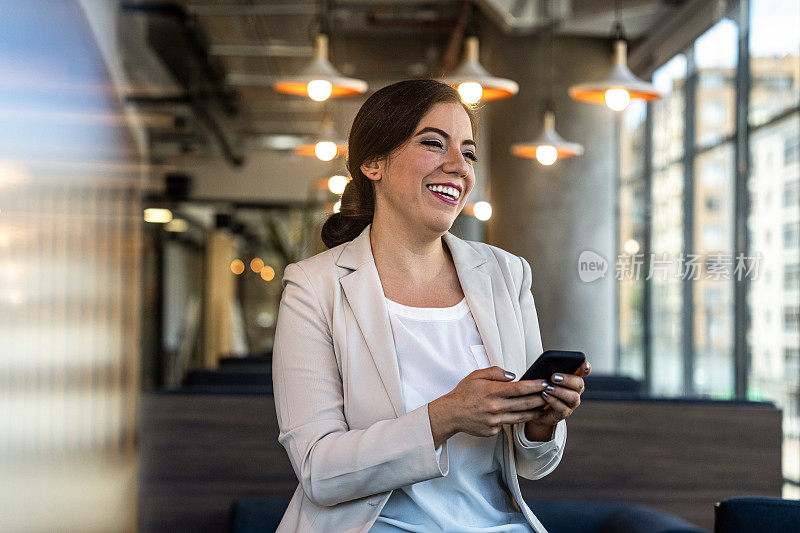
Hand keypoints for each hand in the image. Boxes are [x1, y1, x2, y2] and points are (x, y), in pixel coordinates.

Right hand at [428, 366, 550, 446]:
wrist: (450, 414)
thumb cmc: (464, 393)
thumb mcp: (476, 376)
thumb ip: (495, 373)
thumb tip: (513, 376)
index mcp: (492, 391)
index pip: (519, 388)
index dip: (535, 386)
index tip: (545, 383)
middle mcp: (495, 407)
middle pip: (524, 404)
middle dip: (540, 399)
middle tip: (551, 395)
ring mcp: (494, 421)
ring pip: (520, 417)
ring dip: (534, 412)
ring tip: (544, 407)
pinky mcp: (493, 431)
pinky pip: (508, 424)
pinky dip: (514, 419)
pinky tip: (520, 415)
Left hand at [525, 361, 590, 433]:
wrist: (536, 409)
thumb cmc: (541, 390)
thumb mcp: (544, 378)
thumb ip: (549, 371)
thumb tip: (546, 365)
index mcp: (572, 379)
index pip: (583, 372)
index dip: (586, 368)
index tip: (584, 364)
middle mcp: (575, 391)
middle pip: (579, 384)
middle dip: (567, 380)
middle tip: (554, 377)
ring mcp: (571, 403)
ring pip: (573, 397)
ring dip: (559, 391)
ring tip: (547, 387)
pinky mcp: (564, 413)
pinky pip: (563, 408)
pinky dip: (553, 400)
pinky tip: (545, 395)